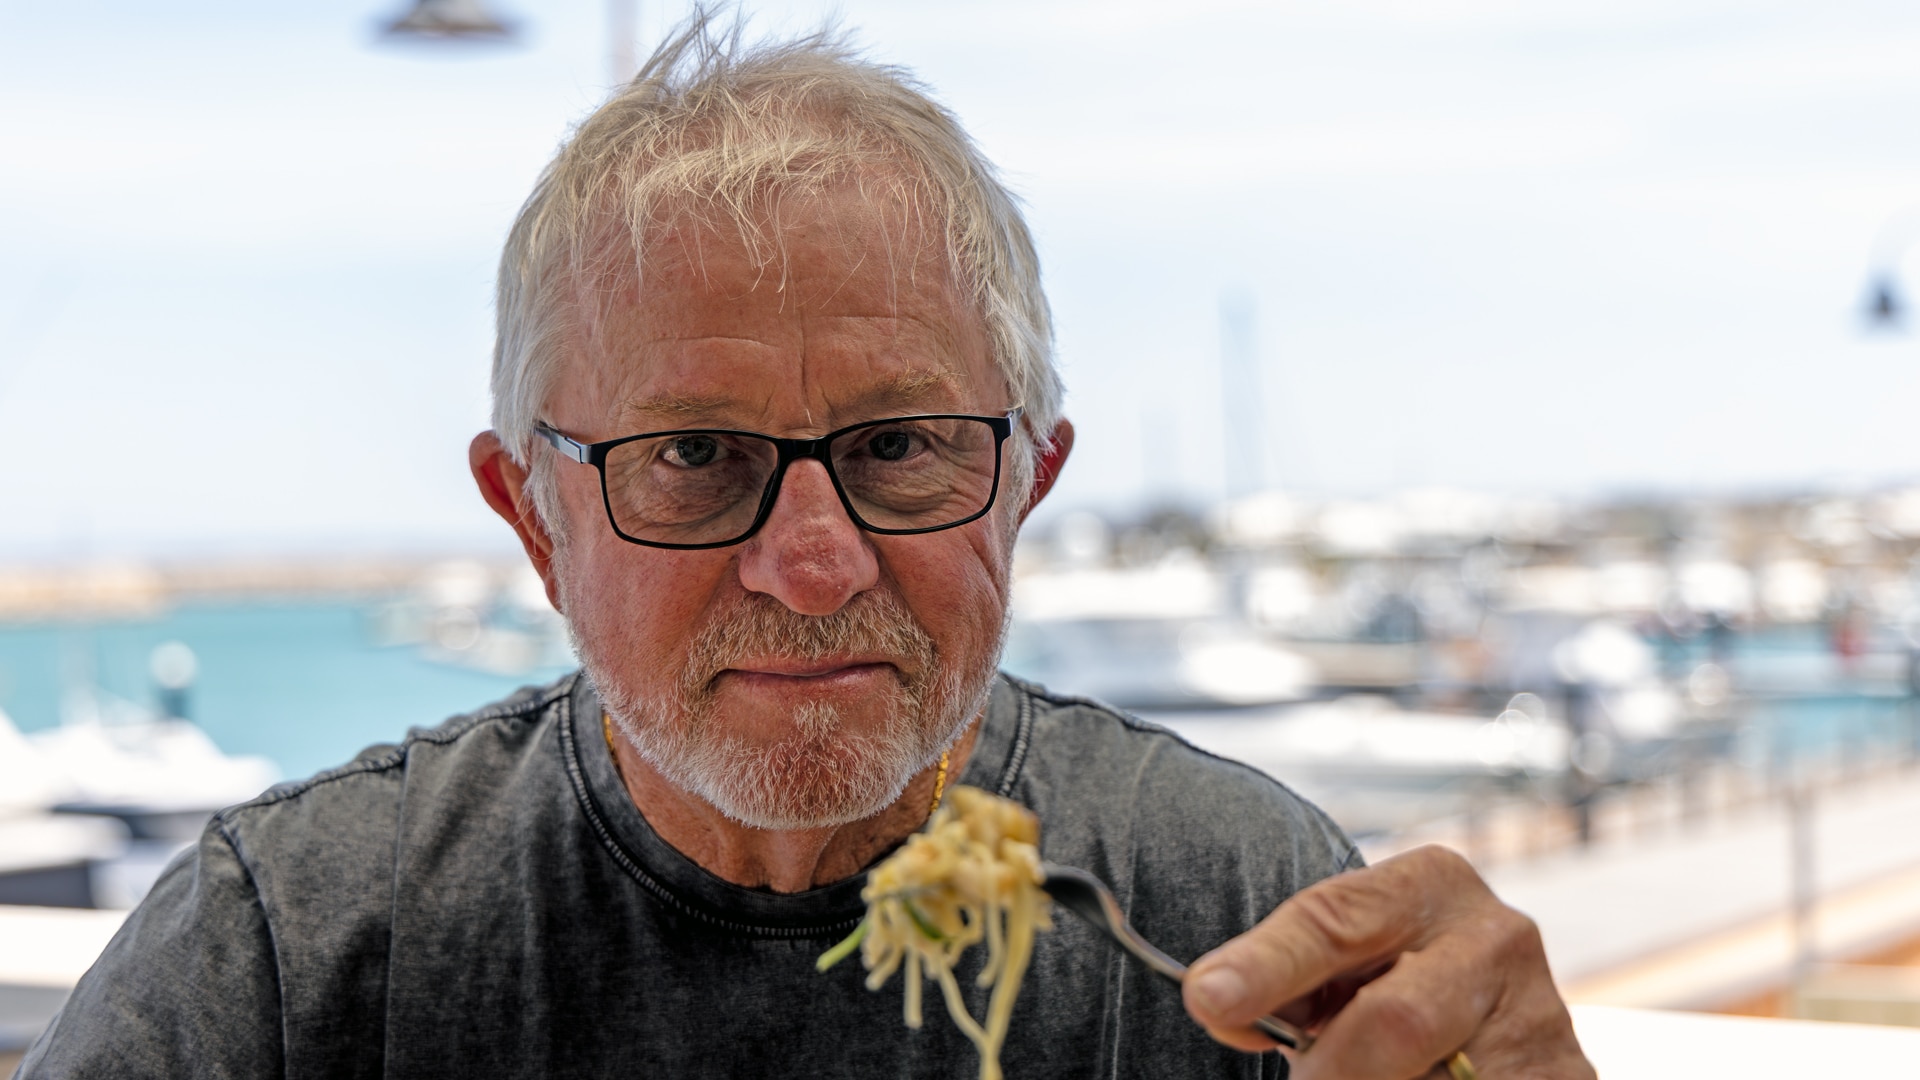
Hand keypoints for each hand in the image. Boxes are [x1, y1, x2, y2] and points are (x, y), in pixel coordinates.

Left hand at [1181, 845, 1593, 1078]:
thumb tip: (1215, 1000)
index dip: (1267, 964)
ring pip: (1434, 1077)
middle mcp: (1498, 937)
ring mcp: (1542, 1015)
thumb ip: (1279, 980)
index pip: (1333, 922)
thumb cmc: (1388, 987)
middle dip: (1335, 1071)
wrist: (1490, 1019)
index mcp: (1429, 884)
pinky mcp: (1569, 1078)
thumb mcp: (1339, 968)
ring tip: (1366, 1077)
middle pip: (1394, 1021)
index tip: (1208, 997)